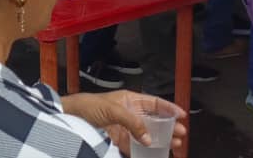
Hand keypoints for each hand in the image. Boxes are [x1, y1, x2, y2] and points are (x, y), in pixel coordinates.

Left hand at [68, 91, 185, 154]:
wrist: (70, 118)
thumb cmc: (88, 106)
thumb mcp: (112, 110)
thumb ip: (132, 123)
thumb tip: (149, 139)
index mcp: (129, 100)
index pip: (154, 102)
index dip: (168, 107)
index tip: (181, 115)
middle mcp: (130, 113)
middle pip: (154, 120)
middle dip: (168, 126)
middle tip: (181, 134)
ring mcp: (125, 127)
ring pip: (147, 134)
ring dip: (160, 139)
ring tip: (173, 145)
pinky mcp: (119, 140)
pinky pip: (136, 146)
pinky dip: (145, 151)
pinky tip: (154, 154)